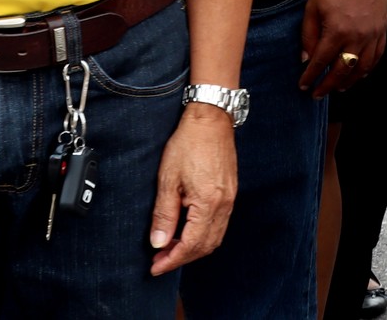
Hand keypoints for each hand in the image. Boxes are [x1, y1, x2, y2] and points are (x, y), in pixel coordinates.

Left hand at [149, 107, 237, 274]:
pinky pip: (219, 224)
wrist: (211, 119)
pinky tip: (186, 230)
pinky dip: (202, 234)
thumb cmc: (189, 143)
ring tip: (170, 247)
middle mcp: (224, 204)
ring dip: (193, 247)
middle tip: (159, 260)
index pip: (191, 244)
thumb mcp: (168, 179)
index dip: (172, 260)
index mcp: (208, 202)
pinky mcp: (230, 192)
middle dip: (182, 257)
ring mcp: (230, 198)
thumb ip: (164, 214)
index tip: (155, 267)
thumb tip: (158, 242)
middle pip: (206, 246)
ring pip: (214, 237)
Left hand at [300, 0, 386, 96]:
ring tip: (339, 88)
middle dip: (327, 86)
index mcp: (336, 32)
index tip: (303, 85)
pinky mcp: (382, 30)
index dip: (310, 76)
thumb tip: (306, 58)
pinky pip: (377, 56)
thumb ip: (308, 35)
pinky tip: (360, 74)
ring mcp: (372, 35)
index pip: (320, 63)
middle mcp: (356, 38)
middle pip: (341, 71)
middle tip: (318, 94)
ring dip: (349, 81)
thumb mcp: (313, 7)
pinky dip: (368, 68)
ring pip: (361, 68)